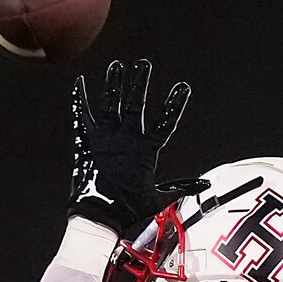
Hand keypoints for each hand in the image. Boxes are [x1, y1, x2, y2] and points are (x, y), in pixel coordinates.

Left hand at [70, 57, 206, 237]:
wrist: (98, 217)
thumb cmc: (127, 211)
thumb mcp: (159, 199)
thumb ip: (181, 187)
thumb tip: (203, 184)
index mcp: (144, 152)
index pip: (164, 123)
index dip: (174, 104)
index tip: (182, 88)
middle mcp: (125, 139)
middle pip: (135, 104)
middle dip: (139, 83)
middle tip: (144, 65)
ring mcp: (104, 138)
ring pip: (109, 104)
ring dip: (113, 84)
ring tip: (117, 67)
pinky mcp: (86, 142)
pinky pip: (81, 116)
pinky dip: (79, 99)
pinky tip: (79, 83)